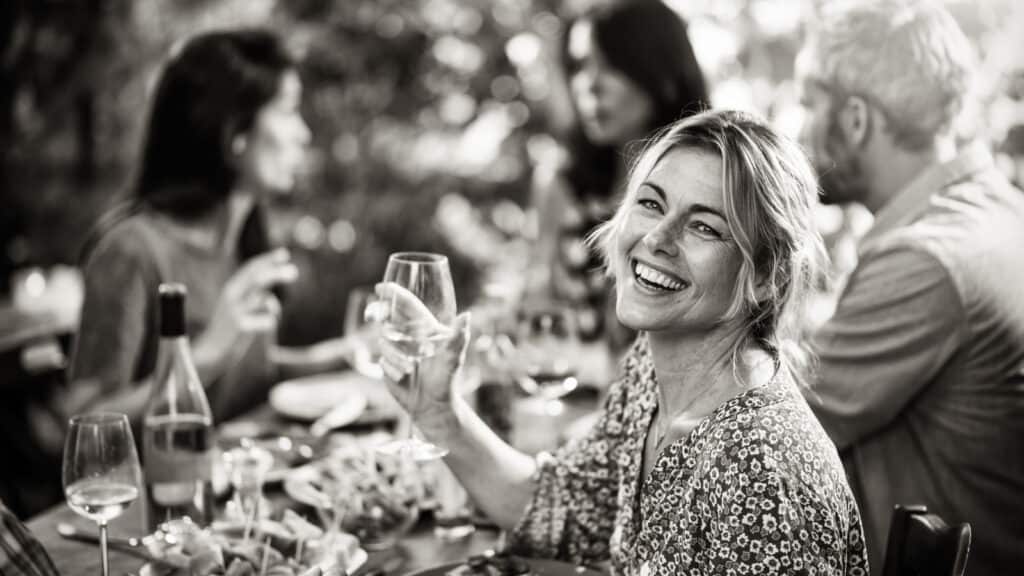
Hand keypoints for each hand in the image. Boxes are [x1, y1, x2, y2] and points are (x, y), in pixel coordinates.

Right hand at [195, 249, 298, 376]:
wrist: (208, 353)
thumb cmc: (227, 331)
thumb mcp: (237, 310)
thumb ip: (253, 300)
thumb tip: (271, 298)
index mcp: (231, 289)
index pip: (250, 269)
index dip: (267, 260)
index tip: (284, 253)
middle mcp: (232, 297)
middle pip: (257, 278)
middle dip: (275, 272)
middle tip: (294, 271)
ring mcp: (235, 311)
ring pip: (263, 298)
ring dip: (275, 305)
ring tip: (275, 313)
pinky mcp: (240, 327)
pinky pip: (266, 320)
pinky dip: (271, 321)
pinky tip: (267, 326)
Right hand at [374, 282, 469, 428]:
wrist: (433, 406)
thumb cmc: (447, 379)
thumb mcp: (454, 358)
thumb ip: (459, 336)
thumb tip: (467, 315)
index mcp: (425, 329)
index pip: (407, 306)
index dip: (394, 294)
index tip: (381, 287)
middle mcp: (409, 336)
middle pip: (388, 316)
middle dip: (378, 312)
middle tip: (372, 316)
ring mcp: (397, 350)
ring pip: (384, 341)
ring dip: (393, 354)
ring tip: (409, 368)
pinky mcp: (388, 365)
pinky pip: (383, 361)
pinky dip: (391, 368)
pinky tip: (403, 377)